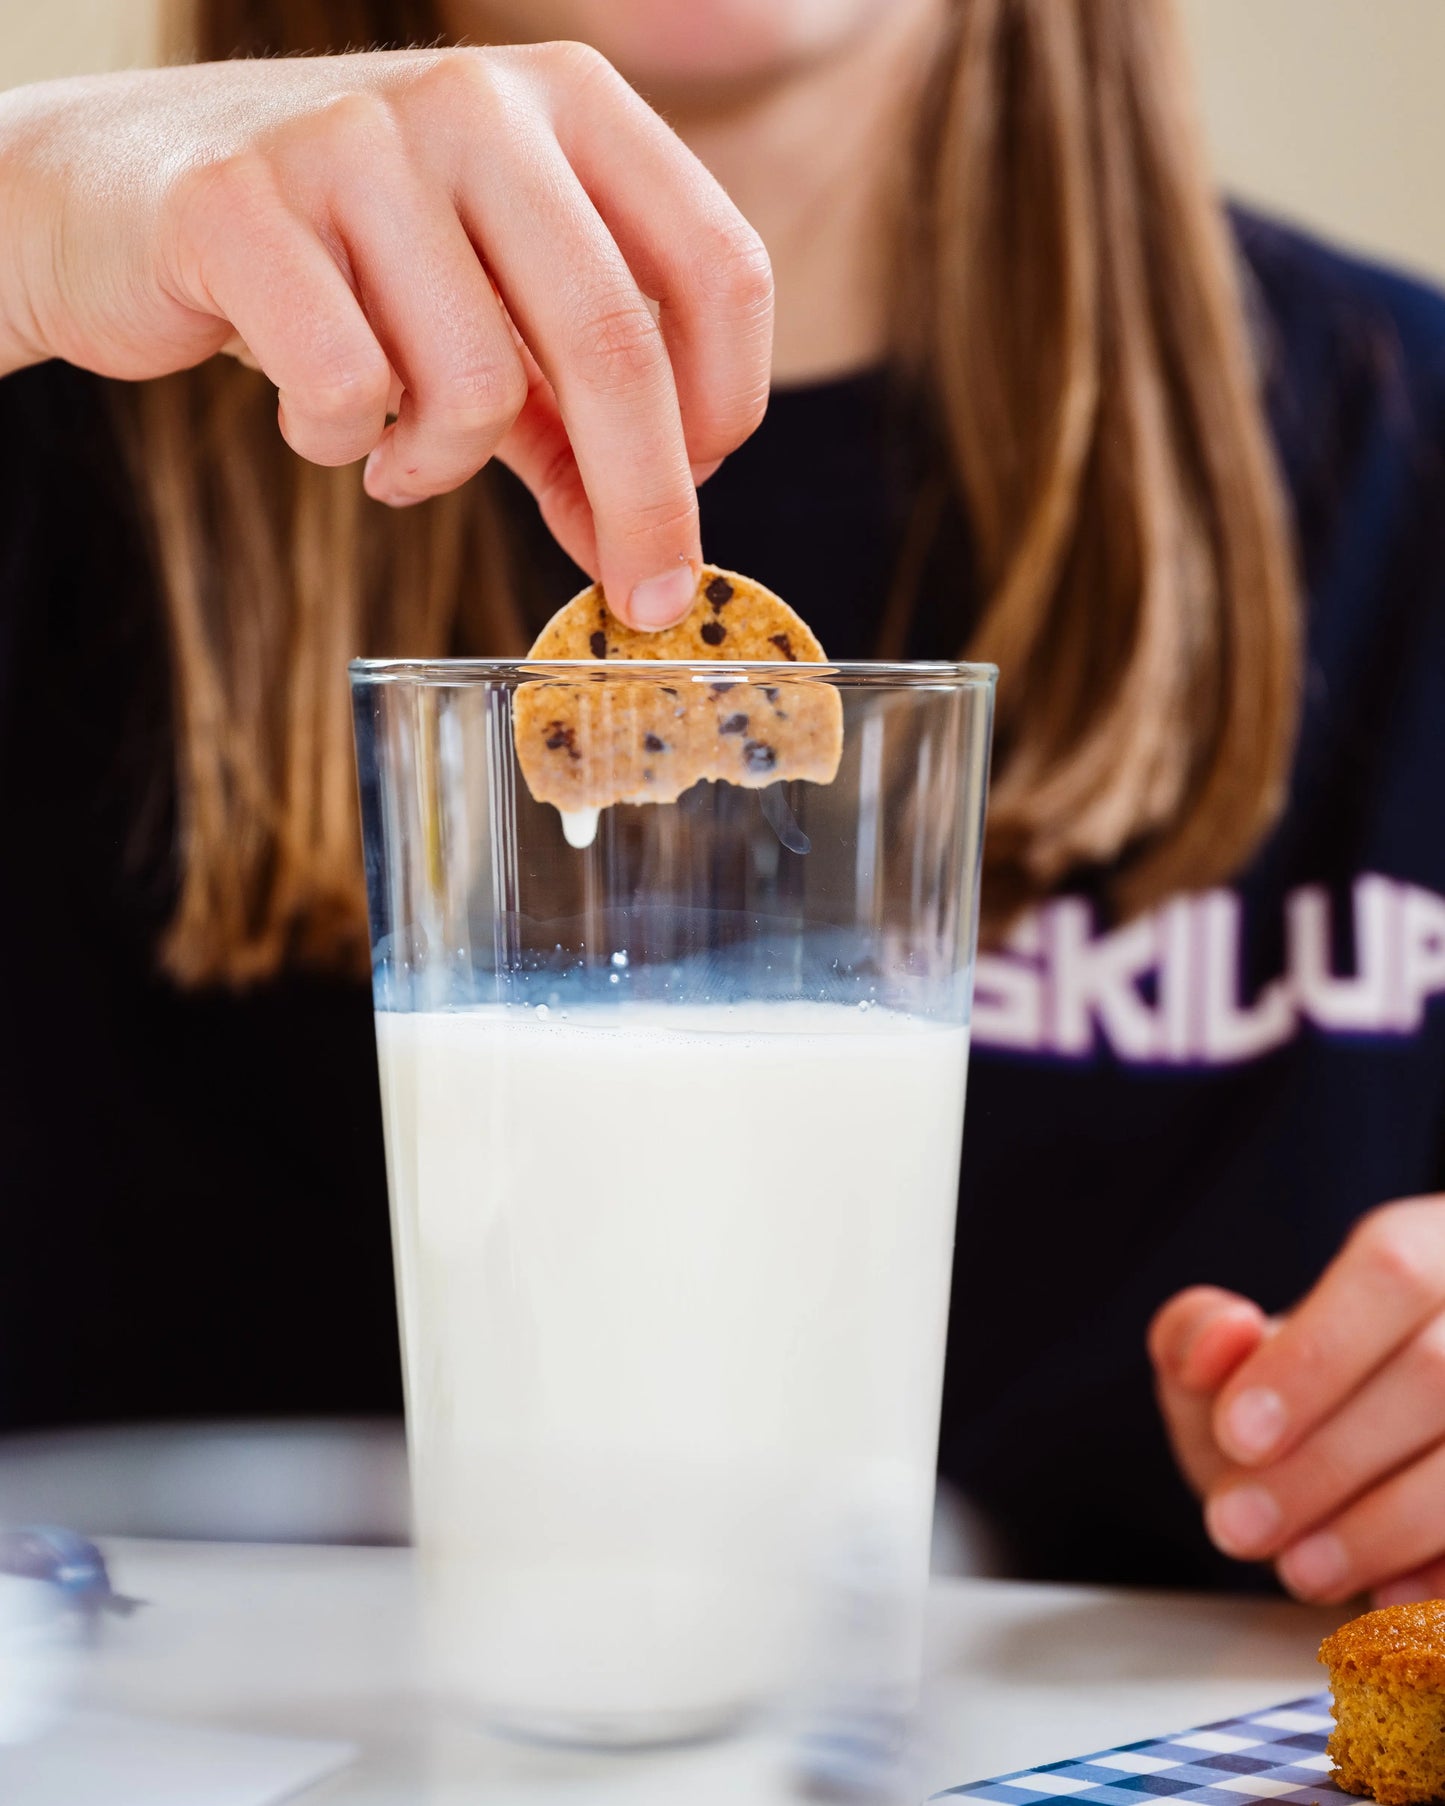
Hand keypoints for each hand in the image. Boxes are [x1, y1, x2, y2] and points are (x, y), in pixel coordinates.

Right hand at [0, 46, 772, 626]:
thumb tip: (654, 555)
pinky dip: (342, 444)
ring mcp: (357, 140)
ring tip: (397, 452)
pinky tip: (321, 422)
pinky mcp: (242, 203)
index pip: (718, 265)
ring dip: (444, 467)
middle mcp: (478, 102)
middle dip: (645, 503)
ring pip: (477, 386)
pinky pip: (349, 392)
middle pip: (615, 343)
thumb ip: (575, 421)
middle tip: (641, 595)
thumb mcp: (485, 319)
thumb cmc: (335, 264)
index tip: (700, 494)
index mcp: (569, 104)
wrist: (114, 194)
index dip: (729, 406)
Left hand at [1150, 1199, 1444, 1605]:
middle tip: (1237, 1526)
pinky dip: (1444, 1575)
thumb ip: (1200, 1338)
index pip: (1390, 1275)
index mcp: (1433, 1247)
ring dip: (1384, 1527)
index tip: (1238, 1434)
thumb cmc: (1308, 1394)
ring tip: (1299, 1567)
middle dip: (1327, 1463)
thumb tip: (1225, 1335)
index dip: (1315, 1358)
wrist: (1372, 1450)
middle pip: (1438, 1373)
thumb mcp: (1233, 1359)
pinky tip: (1387, 1595)